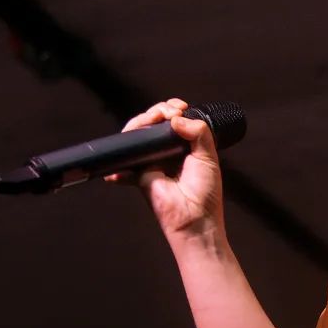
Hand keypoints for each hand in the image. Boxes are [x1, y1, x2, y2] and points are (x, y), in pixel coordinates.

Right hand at [109, 97, 225, 241]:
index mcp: (185, 148)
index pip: (173, 121)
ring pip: (137, 135)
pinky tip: (124, 153)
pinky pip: (123, 163)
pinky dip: (118, 161)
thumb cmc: (206, 193)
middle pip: (153, 124)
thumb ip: (199, 133)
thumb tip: (177, 118)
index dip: (172, 110)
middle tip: (168, 113)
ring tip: (153, 120)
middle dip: (157, 111)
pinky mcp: (139, 175)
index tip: (179, 108)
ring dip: (141, 123)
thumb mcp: (209, 157)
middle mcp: (166, 153)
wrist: (195, 219)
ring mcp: (151, 162)